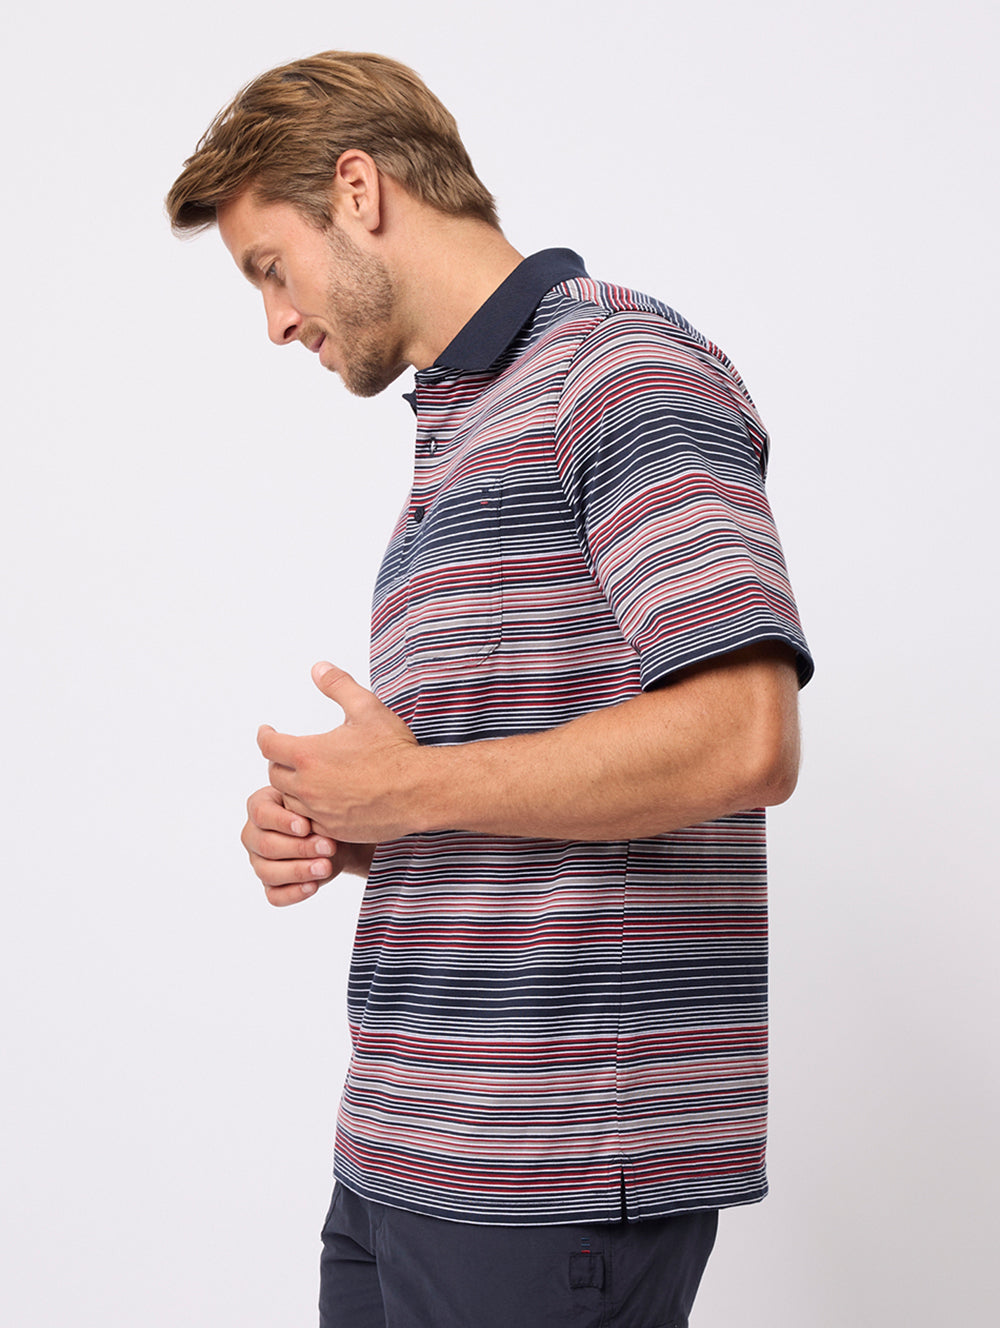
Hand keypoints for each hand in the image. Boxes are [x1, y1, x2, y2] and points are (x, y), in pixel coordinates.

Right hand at [241, 784, 372, 907]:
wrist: (338, 835)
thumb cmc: (321, 812)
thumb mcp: (315, 803)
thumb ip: (307, 805)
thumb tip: (308, 821)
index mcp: (259, 806)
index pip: (261, 814)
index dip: (282, 822)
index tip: (306, 827)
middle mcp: (253, 835)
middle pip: (266, 845)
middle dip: (299, 848)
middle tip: (328, 847)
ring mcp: (259, 862)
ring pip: (268, 872)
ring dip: (299, 871)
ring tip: (325, 867)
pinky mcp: (271, 885)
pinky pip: (275, 896)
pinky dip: (294, 893)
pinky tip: (313, 886)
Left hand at [257, 662, 421, 844]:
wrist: (419, 791)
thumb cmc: (394, 750)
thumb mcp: (366, 708)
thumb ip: (338, 686)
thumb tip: (319, 668)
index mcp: (309, 755)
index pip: (269, 745)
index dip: (266, 736)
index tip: (267, 732)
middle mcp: (307, 786)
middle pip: (275, 774)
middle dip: (280, 762)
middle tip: (289, 755)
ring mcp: (319, 812)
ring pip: (289, 801)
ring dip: (293, 789)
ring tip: (306, 779)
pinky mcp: (333, 830)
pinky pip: (308, 822)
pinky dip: (310, 812)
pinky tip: (323, 802)